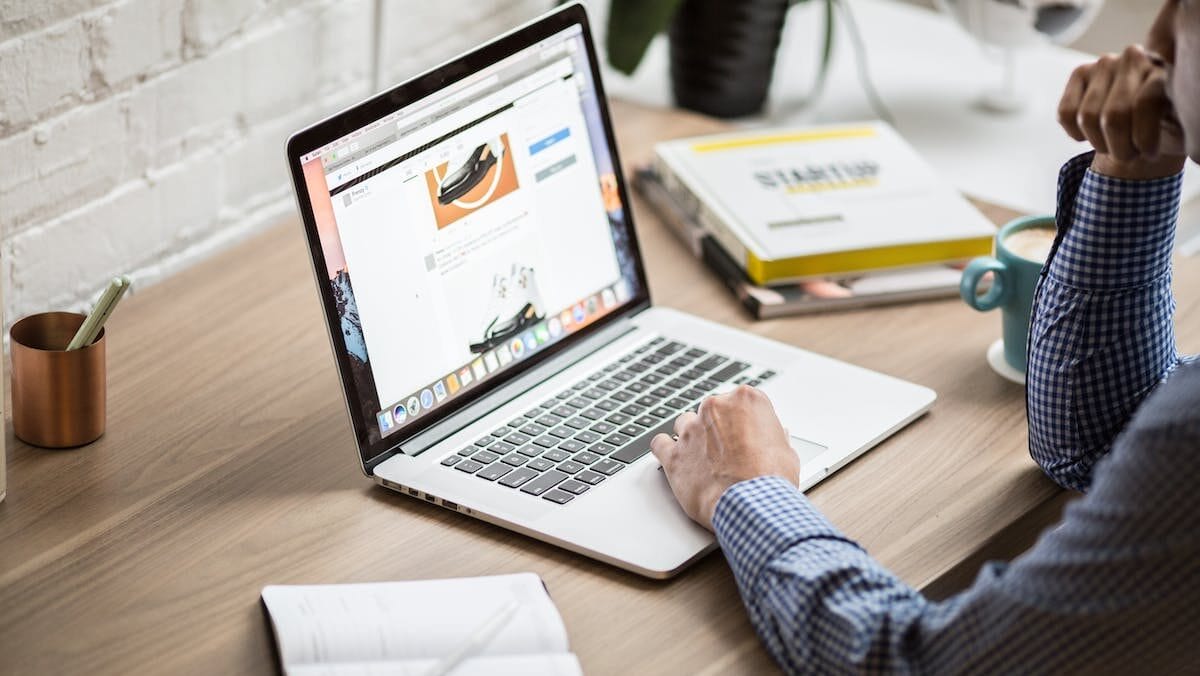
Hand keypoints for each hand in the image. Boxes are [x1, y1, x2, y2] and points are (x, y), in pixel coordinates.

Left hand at [650, 385, 799, 530]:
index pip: (741, 402)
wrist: (751, 505)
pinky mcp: (674, 454)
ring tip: (704, 458)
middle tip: (729, 452)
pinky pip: (659, 444)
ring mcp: (691, 429)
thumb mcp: (787, 452)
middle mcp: (715, 407)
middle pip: (711, 410)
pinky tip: (675, 458)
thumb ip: (774, 437)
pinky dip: (665, 450)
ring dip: (692, 437)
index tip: (746, 435)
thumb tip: (775, 436)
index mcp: (746, 400)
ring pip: (684, 423)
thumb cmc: (771, 480)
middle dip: (718, 428)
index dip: (744, 422)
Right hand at [1058, 45, 1186, 179]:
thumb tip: (1166, 116)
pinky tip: (1092, 134)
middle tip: (1129, 155)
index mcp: (1166, 69)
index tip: (1149, 155)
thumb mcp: (1183, 129)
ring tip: (1114, 145)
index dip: (1143, 140)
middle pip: (1113, 116)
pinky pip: (1066, 114)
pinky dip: (1077, 134)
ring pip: (1087, 117)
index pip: (1145, 104)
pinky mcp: (1080, 72)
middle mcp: (1135, 58)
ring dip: (1100, 144)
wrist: (1146, 121)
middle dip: (1119, 147)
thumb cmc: (1167, 127)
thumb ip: (1180, 122)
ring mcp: (1105, 63)